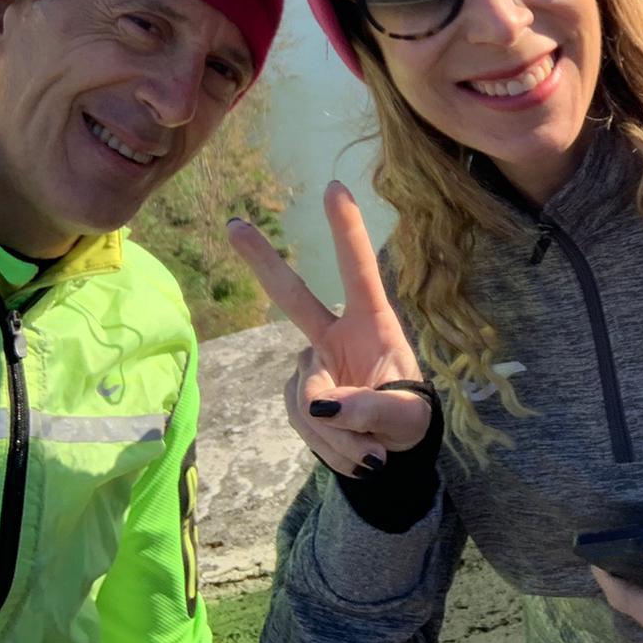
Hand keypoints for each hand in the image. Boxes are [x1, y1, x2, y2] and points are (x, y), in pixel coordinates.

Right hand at [227, 181, 433, 477]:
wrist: (392, 451)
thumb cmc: (409, 419)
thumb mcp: (407, 418)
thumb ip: (373, 409)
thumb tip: (322, 402)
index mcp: (372, 323)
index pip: (359, 271)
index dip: (347, 231)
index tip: (335, 186)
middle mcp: (336, 336)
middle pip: (292, 296)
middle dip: (262, 261)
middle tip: (234, 224)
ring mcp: (312, 364)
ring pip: (309, 397)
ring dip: (341, 433)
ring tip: (373, 452)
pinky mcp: (298, 394)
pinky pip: (304, 420)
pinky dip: (331, 446)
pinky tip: (357, 456)